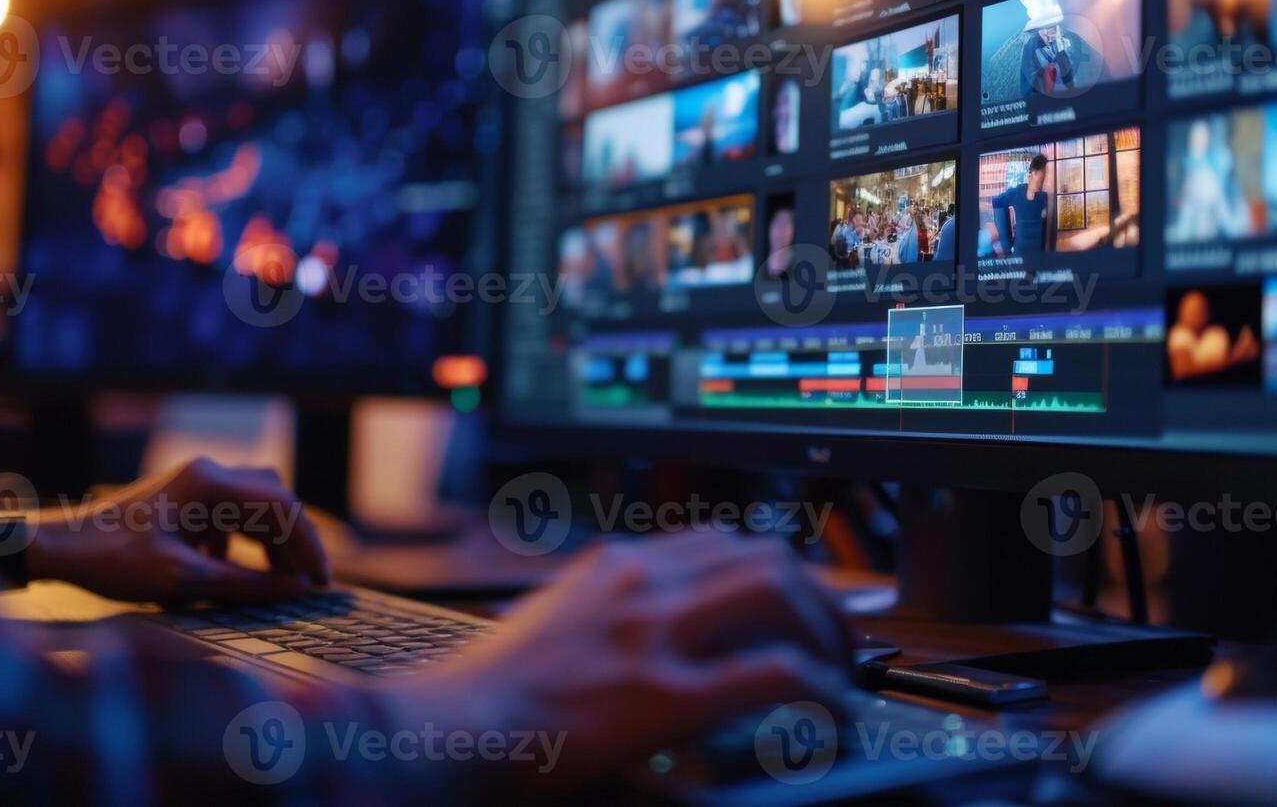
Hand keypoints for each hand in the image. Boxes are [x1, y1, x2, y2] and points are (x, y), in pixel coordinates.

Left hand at [26, 457, 329, 603]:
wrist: (59, 548)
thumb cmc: (114, 561)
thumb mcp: (183, 579)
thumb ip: (245, 584)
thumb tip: (295, 590)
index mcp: (210, 484)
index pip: (282, 507)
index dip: (309, 545)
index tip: (321, 582)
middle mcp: (208, 473)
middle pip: (275, 500)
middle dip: (296, 541)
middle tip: (310, 581)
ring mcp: (196, 483)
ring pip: (257, 505)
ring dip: (274, 541)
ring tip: (282, 580)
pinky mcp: (185, 499)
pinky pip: (233, 513)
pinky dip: (247, 540)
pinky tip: (235, 568)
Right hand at [385, 532, 852, 788]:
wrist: (438, 735)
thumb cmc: (479, 700)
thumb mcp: (546, 629)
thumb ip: (598, 617)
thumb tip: (639, 640)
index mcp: (611, 569)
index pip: (719, 541)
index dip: (774, 570)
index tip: (796, 600)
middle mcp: (636, 585)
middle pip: (762, 557)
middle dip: (816, 597)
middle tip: (836, 642)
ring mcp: (650, 635)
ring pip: (778, 595)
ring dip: (824, 633)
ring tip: (839, 674)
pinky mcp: (661, 697)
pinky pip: (772, 675)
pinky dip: (815, 690)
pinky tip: (825, 712)